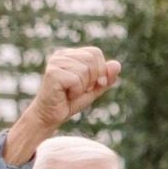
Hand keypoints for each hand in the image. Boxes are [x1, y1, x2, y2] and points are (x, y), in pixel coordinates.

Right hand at [5, 47, 120, 164]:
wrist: (50, 115)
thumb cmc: (70, 101)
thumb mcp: (93, 89)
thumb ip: (106, 78)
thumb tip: (117, 64)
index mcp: (70, 54)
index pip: (95, 52)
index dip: (101, 70)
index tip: (92, 84)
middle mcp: (61, 54)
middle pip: (92, 59)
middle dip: (93, 79)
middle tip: (79, 89)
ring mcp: (55, 62)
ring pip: (85, 70)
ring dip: (83, 87)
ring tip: (71, 92)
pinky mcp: (53, 73)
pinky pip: (77, 80)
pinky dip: (76, 92)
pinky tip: (66, 95)